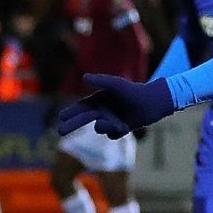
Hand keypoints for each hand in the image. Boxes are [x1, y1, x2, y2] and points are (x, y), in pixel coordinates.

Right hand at [56, 74, 175, 138]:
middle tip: (60, 131)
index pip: (81, 107)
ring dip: (107, 126)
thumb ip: (101, 80)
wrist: (152, 103)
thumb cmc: (134, 91)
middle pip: (84, 119)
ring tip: (119, 123)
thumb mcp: (117, 84)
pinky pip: (112, 135)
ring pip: (100, 129)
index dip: (71, 112)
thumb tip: (84, 77)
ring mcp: (111, 121)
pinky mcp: (120, 130)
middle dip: (72, 125)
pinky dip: (117, 130)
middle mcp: (103, 111)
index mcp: (99, 100)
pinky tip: (126, 125)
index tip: (61, 117)